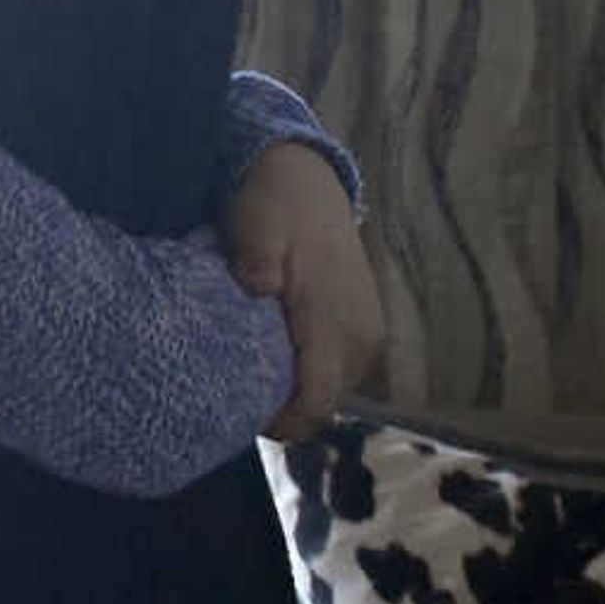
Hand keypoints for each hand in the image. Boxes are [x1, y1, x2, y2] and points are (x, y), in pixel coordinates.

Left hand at [225, 144, 383, 441]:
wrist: (309, 181)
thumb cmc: (275, 207)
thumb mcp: (256, 225)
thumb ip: (257, 259)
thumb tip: (258, 286)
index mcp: (333, 318)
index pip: (319, 397)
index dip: (285, 422)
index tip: (245, 420)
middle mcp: (360, 335)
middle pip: (326, 403)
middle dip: (286, 412)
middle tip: (236, 401)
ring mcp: (367, 333)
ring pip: (334, 390)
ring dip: (298, 394)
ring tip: (252, 381)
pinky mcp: (366, 328)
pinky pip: (340, 371)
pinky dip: (311, 375)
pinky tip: (277, 362)